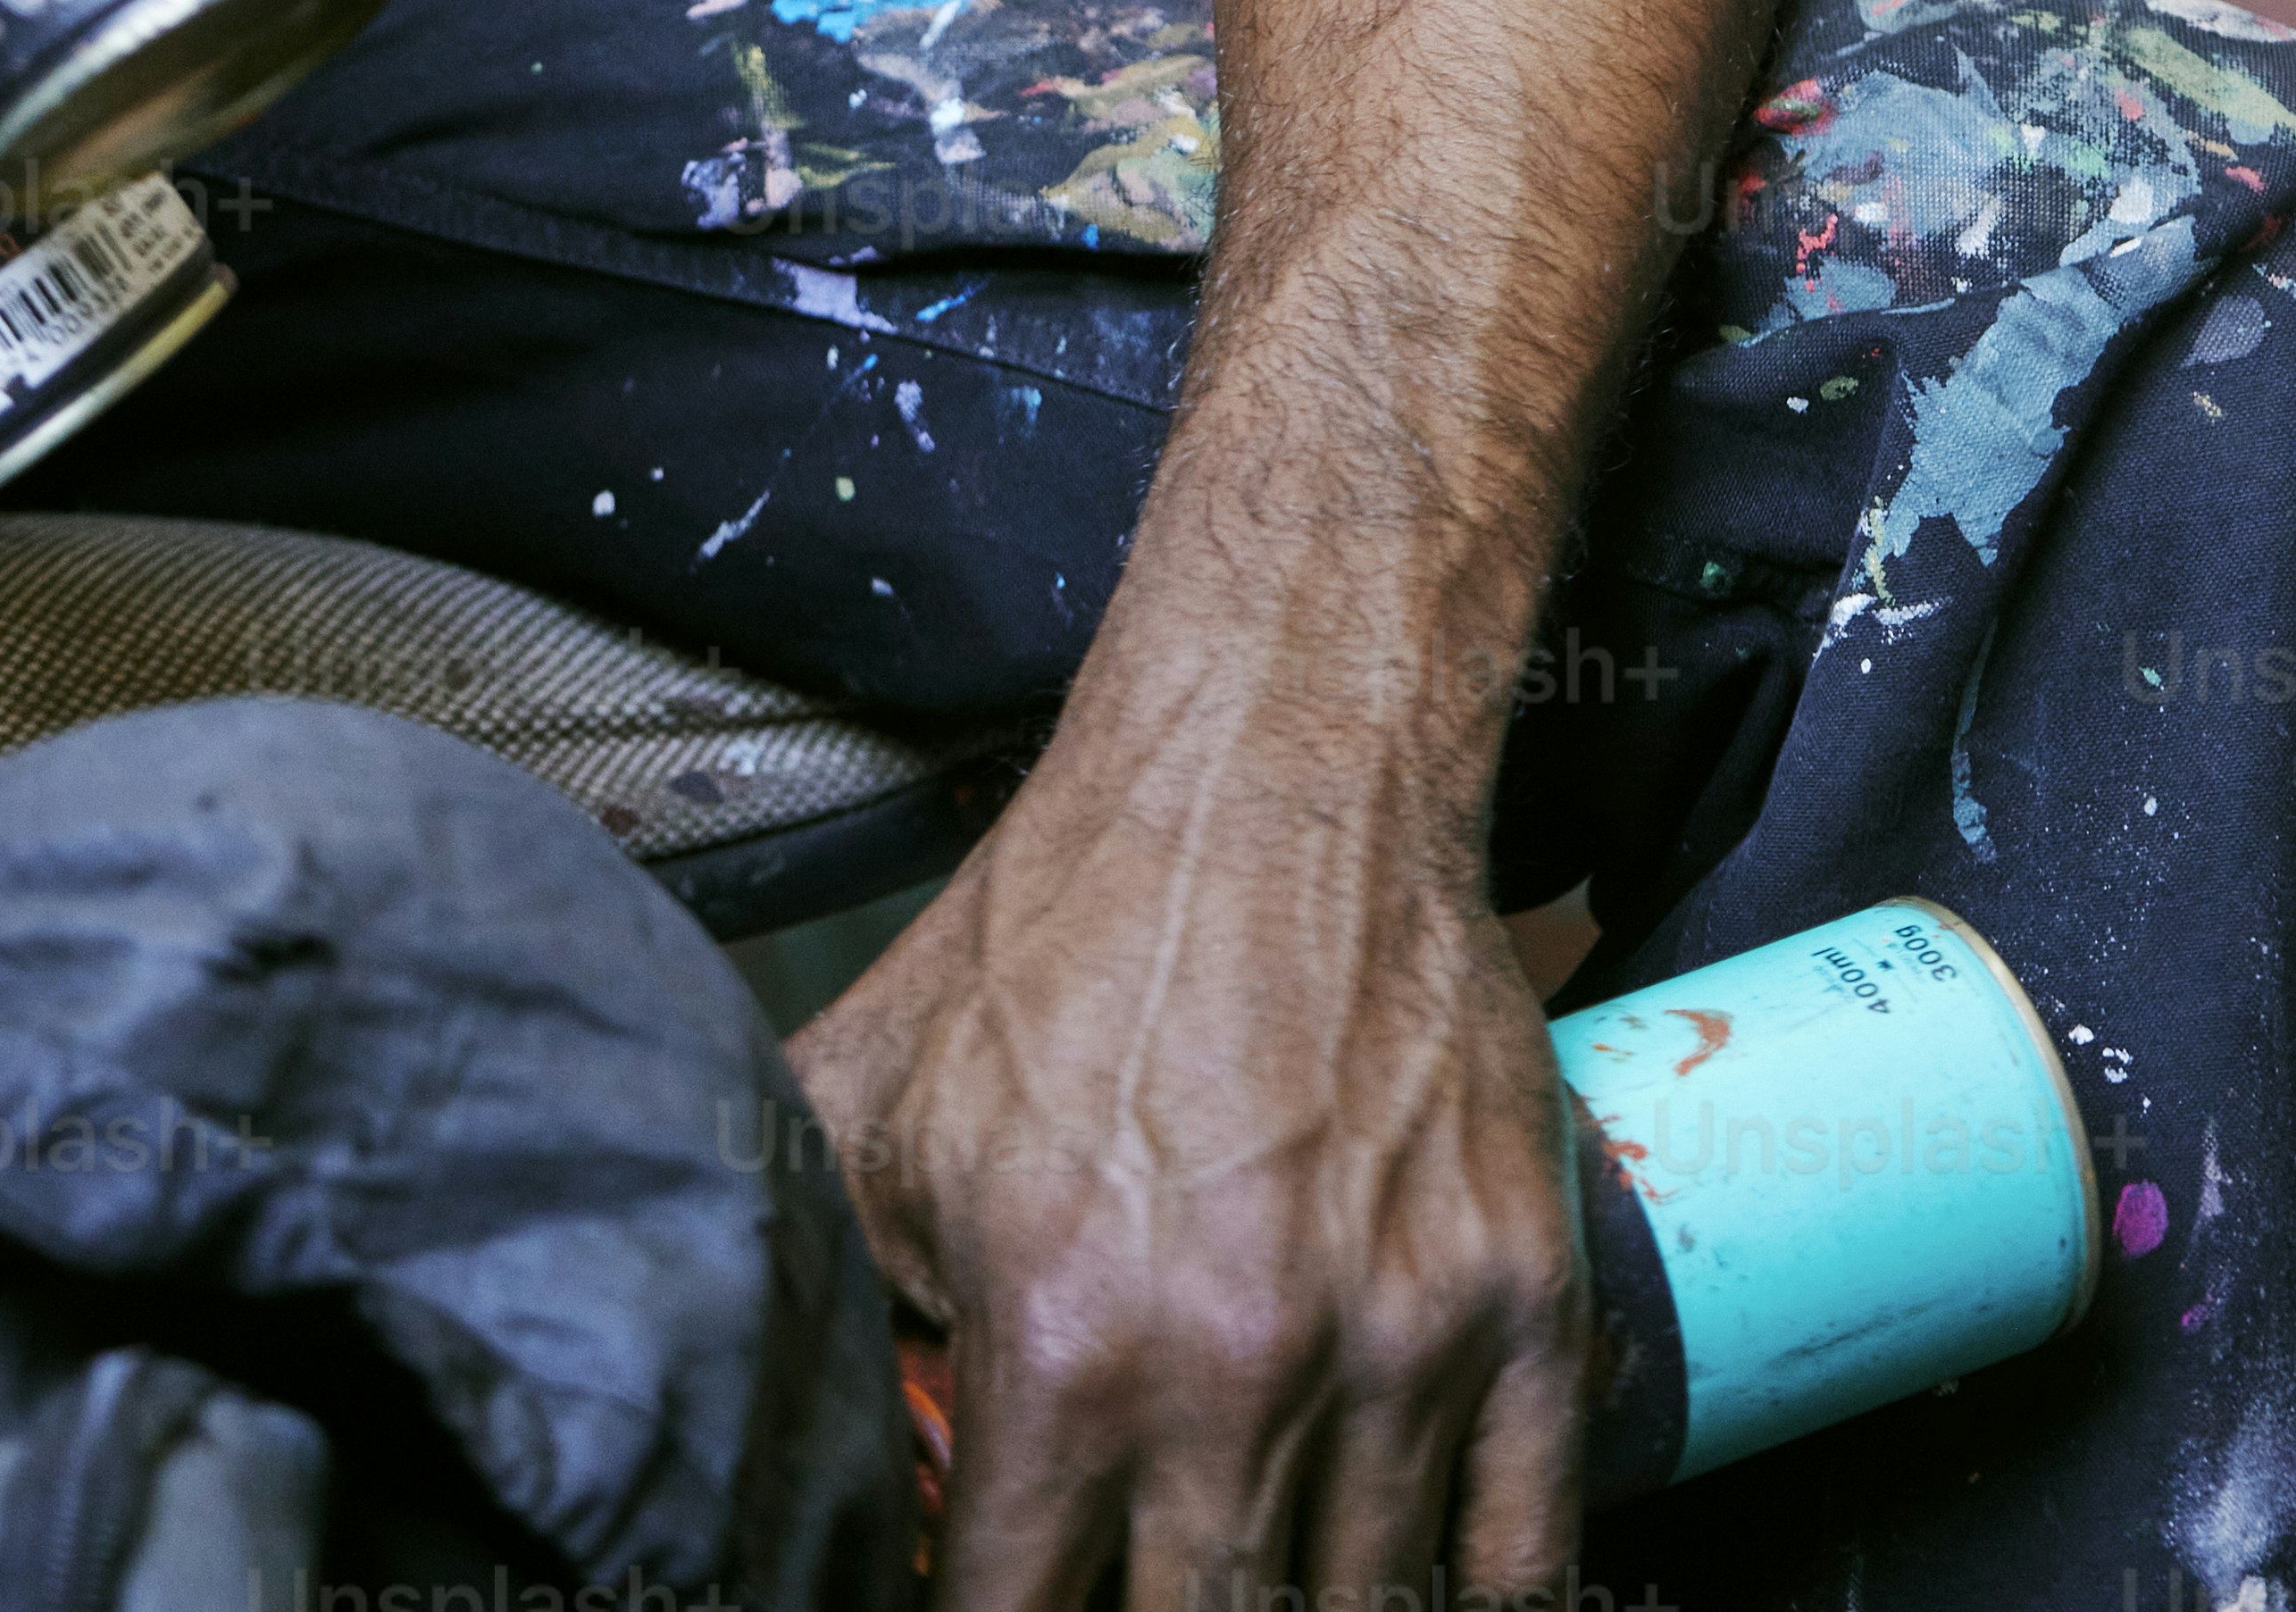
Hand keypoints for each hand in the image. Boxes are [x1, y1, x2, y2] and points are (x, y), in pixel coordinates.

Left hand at [795, 648, 1587, 1611]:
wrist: (1272, 768)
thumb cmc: (1073, 930)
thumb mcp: (876, 1098)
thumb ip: (824, 1284)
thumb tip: (771, 1413)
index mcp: (1060, 1339)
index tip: (1010, 1604)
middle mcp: (1234, 1367)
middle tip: (1137, 1575)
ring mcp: (1399, 1342)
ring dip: (1297, 1610)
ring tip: (1243, 1562)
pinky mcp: (1523, 1299)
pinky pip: (1524, 1555)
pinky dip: (1466, 1597)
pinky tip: (1398, 1574)